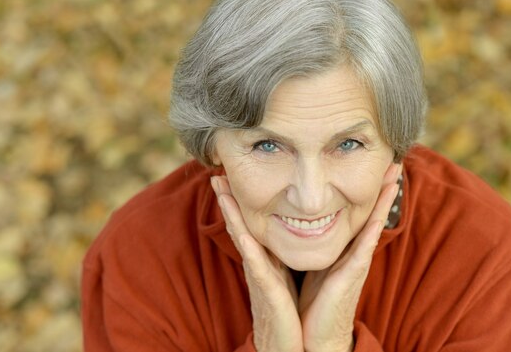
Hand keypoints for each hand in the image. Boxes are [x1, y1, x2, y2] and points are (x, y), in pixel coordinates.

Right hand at [211, 176, 302, 351]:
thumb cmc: (293, 313)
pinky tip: (242, 232)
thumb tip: (292, 235)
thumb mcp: (288, 278)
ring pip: (242, 239)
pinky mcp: (267, 291)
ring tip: (220, 190)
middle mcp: (258, 264)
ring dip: (231, 215)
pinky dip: (248, 247)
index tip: (230, 178)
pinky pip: (256, 265)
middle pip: (240, 226)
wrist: (293, 347)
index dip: (239, 203)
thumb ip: (285, 258)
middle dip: (228, 201)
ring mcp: (260, 276)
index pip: (251, 225)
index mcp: (266, 259)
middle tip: (216, 175)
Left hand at [298, 163, 401, 351]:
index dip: (370, 190)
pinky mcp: (353, 274)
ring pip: (374, 221)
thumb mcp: (314, 266)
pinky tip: (381, 207)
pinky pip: (365, 243)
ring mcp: (358, 262)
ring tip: (395, 172)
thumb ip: (312, 247)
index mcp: (345, 249)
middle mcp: (356, 252)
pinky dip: (375, 223)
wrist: (317, 337)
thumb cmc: (314, 303)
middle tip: (395, 158)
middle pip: (373, 211)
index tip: (377, 165)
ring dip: (385, 197)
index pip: (360, 212)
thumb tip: (303, 225)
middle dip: (384, 186)